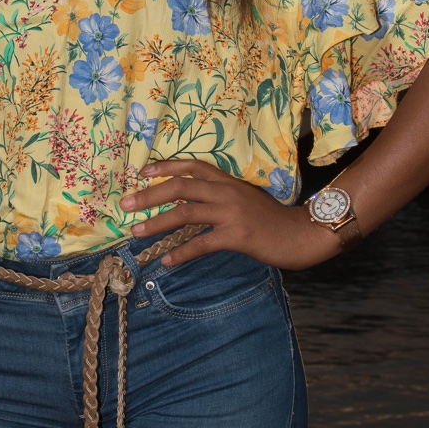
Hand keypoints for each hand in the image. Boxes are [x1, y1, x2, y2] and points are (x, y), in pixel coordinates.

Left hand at [120, 160, 340, 271]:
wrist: (302, 233)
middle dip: (149, 195)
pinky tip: (166, 261)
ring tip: (136, 233)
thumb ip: (221, 196)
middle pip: (181, 187)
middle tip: (126, 204)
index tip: (142, 173)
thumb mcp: (245, 198)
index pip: (192, 166)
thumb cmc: (272, 219)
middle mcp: (226, 192)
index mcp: (228, 181)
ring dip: (157, 223)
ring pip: (186, 213)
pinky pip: (202, 244)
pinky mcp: (238, 236)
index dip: (165, 167)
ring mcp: (232, 213)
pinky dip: (181, 252)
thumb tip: (191, 203)